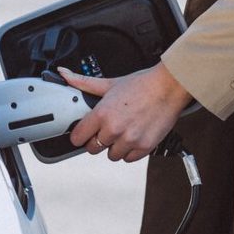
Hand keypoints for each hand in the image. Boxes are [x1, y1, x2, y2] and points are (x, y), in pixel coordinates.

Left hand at [60, 62, 193, 162]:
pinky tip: (132, 138)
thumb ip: (84, 82)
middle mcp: (114, 129)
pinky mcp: (144, 147)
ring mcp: (130, 140)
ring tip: (121, 133)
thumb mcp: (110, 83)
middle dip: (96, 141)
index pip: (79, 137)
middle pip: (93, 148)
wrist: (168, 87)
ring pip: (111, 156)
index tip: (81, 135)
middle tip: (104, 131)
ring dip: (114, 147)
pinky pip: (129, 159)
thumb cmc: (141, 85)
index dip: (78, 136)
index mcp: (103, 113)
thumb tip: (65, 74)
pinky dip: (129, 152)